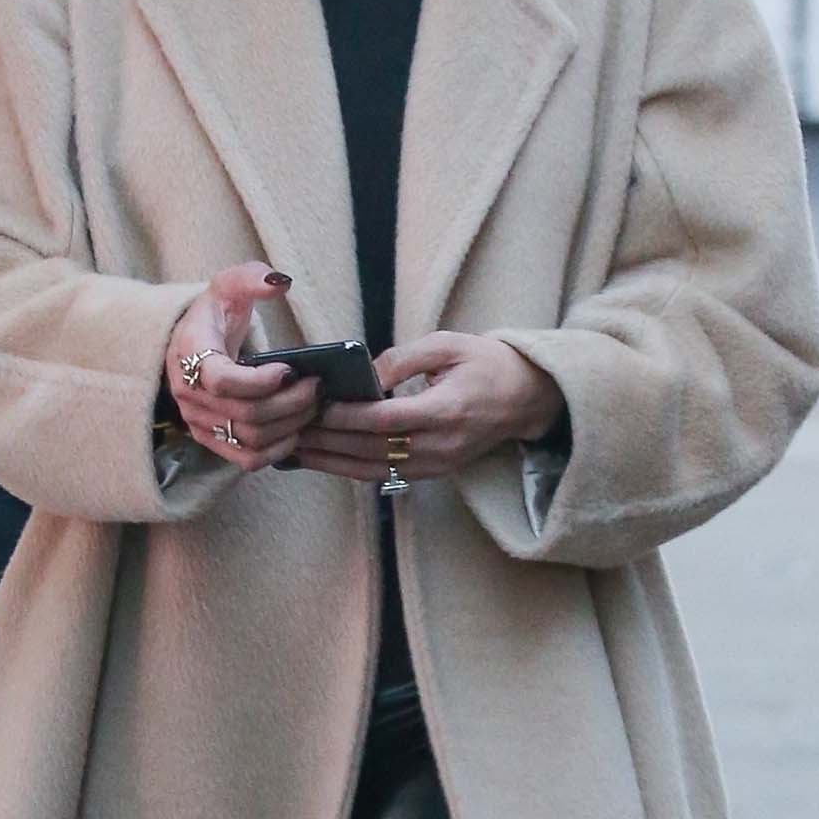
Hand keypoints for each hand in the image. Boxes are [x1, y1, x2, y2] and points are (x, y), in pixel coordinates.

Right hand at [165, 260, 319, 472]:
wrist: (192, 344)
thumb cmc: (215, 314)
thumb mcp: (228, 285)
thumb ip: (251, 277)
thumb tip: (280, 282)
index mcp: (189, 353)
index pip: (221, 381)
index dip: (260, 382)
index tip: (289, 369)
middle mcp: (189, 394)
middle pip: (246, 414)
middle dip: (291, 403)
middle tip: (318, 387)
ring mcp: (199, 421)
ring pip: (251, 439)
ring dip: (290, 426)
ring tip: (313, 406)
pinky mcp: (212, 440)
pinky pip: (247, 459)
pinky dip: (277, 450)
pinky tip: (296, 431)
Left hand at [296, 333, 563, 484]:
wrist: (527, 398)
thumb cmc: (488, 364)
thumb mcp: (449, 345)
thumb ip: (404, 359)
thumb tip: (363, 373)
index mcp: (447, 410)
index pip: (386, 420)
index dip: (347, 416)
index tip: (315, 407)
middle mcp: (441, 445)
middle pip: (372, 449)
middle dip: (328, 441)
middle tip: (290, 429)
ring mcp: (437, 464)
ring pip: (374, 469)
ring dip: (332, 462)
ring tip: (296, 449)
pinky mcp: (434, 472)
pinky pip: (385, 474)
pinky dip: (351, 468)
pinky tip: (325, 459)